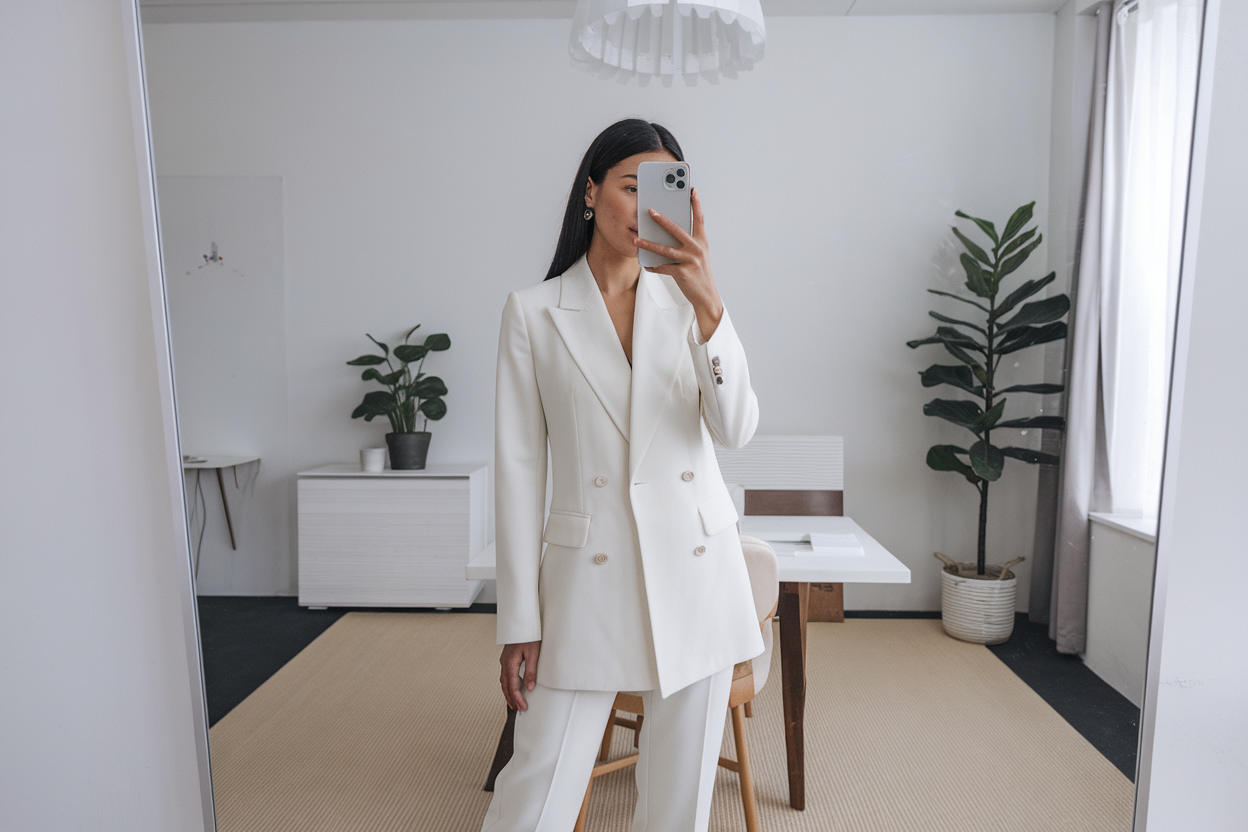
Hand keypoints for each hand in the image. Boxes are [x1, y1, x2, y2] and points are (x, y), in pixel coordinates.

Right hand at [499, 641, 540, 710]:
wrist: (521, 622)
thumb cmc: (528, 634)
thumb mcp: (533, 653)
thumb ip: (531, 671)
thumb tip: (530, 687)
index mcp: (510, 663)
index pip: (513, 686)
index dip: (518, 698)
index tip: (523, 707)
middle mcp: (504, 663)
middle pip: (506, 686)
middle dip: (512, 699)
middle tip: (518, 709)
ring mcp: (504, 660)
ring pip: (504, 681)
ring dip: (508, 693)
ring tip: (513, 703)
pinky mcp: (507, 658)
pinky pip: (505, 675)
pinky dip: (508, 685)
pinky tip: (512, 688)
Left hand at [633, 187, 723, 341]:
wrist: (706, 296)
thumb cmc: (699, 274)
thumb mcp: (698, 255)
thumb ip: (688, 242)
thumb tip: (668, 232)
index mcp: (701, 241)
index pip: (699, 219)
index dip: (696, 204)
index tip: (691, 190)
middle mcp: (697, 249)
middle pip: (678, 230)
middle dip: (663, 220)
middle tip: (650, 211)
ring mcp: (691, 261)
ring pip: (665, 249)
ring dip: (649, 244)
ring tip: (637, 239)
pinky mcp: (683, 273)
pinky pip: (663, 267)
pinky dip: (653, 266)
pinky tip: (646, 265)